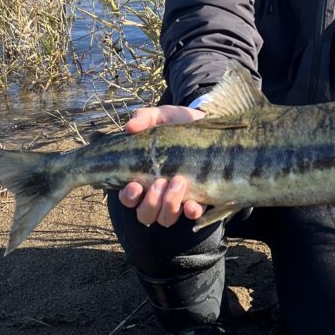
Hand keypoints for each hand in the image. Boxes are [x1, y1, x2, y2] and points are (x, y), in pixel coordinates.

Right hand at [118, 105, 206, 226]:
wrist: (207, 125)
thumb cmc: (177, 124)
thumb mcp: (161, 116)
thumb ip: (145, 118)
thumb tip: (130, 126)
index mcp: (142, 177)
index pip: (127, 197)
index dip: (128, 197)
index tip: (134, 185)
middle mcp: (157, 194)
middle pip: (144, 214)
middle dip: (150, 202)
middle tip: (161, 181)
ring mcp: (177, 200)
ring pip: (165, 219)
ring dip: (169, 205)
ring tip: (179, 181)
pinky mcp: (198, 200)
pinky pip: (192, 216)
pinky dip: (191, 212)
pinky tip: (193, 204)